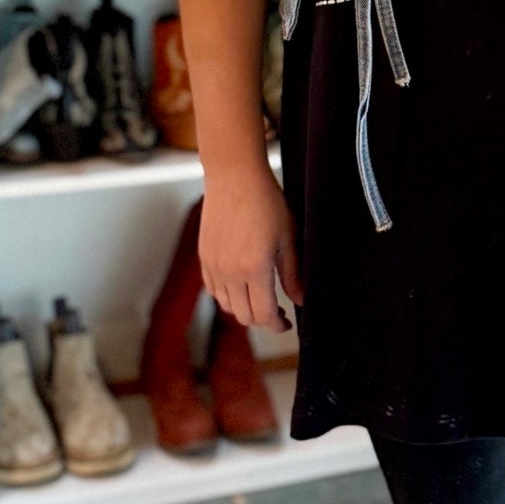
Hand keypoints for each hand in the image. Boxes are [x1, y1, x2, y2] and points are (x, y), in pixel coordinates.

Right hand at [199, 163, 303, 332]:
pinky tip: (241, 285)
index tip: (286, 323)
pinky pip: (213, 290)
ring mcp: (214, 266)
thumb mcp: (288, 238)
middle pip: (244, 316)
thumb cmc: (265, 202)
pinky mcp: (204, 257)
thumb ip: (292, 273)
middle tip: (277, 311)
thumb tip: (300, 299)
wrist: (234, 177)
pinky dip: (227, 295)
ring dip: (244, 308)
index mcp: (254, 269)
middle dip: (262, 320)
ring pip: (227, 306)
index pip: (263, 315)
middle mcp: (230, 272)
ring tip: (260, 297)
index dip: (277, 325)